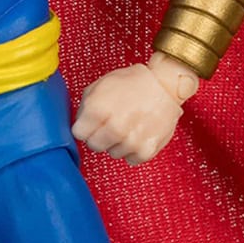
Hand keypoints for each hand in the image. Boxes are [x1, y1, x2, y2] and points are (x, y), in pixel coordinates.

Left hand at [71, 52, 197, 164]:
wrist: (165, 85)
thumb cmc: (133, 83)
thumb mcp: (101, 84)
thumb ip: (85, 105)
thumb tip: (80, 122)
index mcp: (98, 109)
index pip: (78, 133)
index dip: (85, 126)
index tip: (92, 122)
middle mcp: (114, 127)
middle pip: (94, 145)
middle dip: (98, 136)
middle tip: (110, 125)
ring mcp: (130, 141)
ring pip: (112, 153)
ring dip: (117, 142)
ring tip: (128, 126)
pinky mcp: (146, 150)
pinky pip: (130, 159)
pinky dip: (133, 150)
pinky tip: (137, 134)